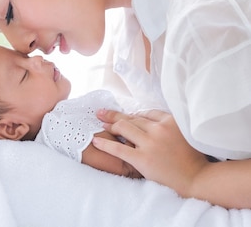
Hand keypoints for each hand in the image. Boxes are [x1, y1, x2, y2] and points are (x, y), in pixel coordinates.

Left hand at [93, 109, 208, 196]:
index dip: (134, 115)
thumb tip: (148, 119)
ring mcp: (150, 144)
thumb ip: (168, 125)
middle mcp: (160, 129)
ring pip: (124, 128)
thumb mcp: (184, 133)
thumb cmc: (193, 158)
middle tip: (102, 113)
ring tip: (101, 123)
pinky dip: (105, 144)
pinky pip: (118, 148)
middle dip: (116, 116)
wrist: (198, 180)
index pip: (146, 113)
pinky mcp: (142, 159)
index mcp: (171, 121)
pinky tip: (95, 141)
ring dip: (110, 125)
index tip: (126, 116)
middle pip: (133, 119)